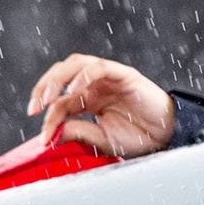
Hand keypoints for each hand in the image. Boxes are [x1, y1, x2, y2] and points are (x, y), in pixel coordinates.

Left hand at [25, 54, 176, 156]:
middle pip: (61, 74)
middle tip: (35, 108)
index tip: (43, 137)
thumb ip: (77, 132)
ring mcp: (108, 77)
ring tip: (48, 97)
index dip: (48, 117)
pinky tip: (75, 91)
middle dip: (43, 88)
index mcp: (88, 100)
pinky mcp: (123, 74)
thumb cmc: (139, 139)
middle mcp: (95, 85)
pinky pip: (98, 67)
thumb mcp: (101, 140)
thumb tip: (49, 134)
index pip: (60, 102)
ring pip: (75, 64)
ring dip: (57, 78)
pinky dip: (83, 75)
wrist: (168, 136)